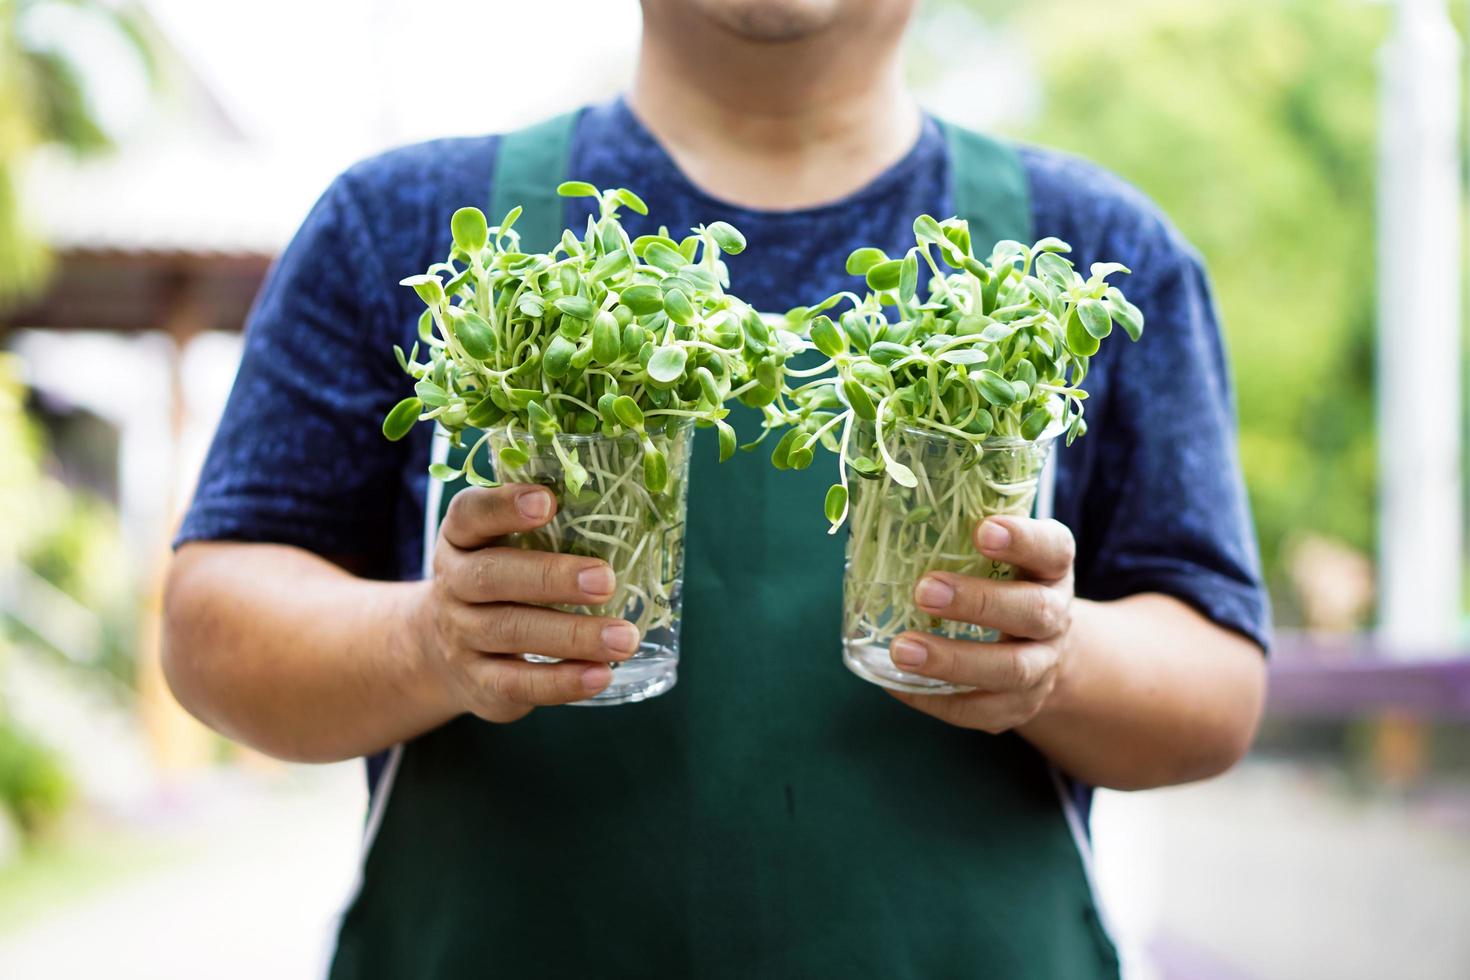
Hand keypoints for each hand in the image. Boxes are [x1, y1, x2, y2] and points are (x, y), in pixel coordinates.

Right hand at [412, 484, 639, 722]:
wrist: (441, 652)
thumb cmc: (497, 584)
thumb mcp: (502, 548)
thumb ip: (547, 530)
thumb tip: (628, 513)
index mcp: (461, 539)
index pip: (471, 514)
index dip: (503, 506)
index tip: (548, 500)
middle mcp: (454, 585)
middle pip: (492, 577)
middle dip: (551, 577)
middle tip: (605, 581)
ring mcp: (461, 636)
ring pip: (511, 632)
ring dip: (573, 636)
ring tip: (624, 638)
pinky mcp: (479, 683)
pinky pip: (517, 683)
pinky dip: (562, 681)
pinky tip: (601, 675)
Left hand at [886, 516, 1076, 732]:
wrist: (1043, 649)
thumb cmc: (1003, 584)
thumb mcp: (1002, 555)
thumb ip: (963, 534)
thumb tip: (890, 506)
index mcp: (1052, 569)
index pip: (1052, 548)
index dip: (1022, 540)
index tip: (982, 530)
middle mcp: (1055, 617)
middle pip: (1032, 612)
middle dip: (978, 603)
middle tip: (923, 591)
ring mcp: (1041, 667)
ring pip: (1009, 669)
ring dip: (953, 661)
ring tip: (902, 650)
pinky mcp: (1017, 706)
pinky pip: (980, 711)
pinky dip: (936, 700)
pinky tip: (897, 683)